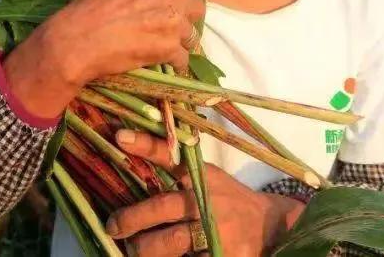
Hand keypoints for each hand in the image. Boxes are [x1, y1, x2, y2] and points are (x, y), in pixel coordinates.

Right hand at [3, 0, 204, 119]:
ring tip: (164, 50)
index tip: (163, 12)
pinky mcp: (169, 48)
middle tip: (167, 32)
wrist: (78, 39)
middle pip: (196, 10)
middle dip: (185, 22)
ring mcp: (172, 23)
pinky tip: (164, 64)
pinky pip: (183, 59)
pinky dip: (175, 64)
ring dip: (180, 44)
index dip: (176, 2)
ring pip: (191, 36)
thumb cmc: (89, 8)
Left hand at [106, 129, 303, 255]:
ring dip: (146, 248)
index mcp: (201, 176)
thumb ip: (178, 173)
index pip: (170, 156)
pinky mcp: (223, 256)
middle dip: (132, 218)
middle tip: (113, 226)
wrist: (269, 226)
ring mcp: (216, 231)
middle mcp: (207, 201)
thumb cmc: (228, 199)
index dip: (146, 146)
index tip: (120, 138)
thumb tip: (130, 158)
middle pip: (163, 207)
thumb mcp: (207, 177)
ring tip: (132, 250)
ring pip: (172, 242)